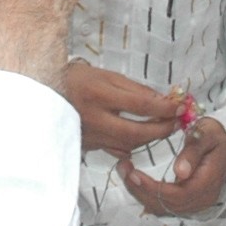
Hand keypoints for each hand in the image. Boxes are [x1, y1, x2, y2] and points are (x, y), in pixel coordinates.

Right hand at [58, 61, 182, 156]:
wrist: (45, 94)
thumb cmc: (78, 80)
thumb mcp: (106, 76)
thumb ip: (134, 89)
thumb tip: (162, 101)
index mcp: (98, 94)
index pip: (140, 105)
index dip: (164, 108)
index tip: (179, 107)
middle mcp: (94, 119)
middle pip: (136, 132)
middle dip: (161, 130)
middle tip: (175, 124)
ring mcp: (90, 136)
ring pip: (128, 145)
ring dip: (148, 138)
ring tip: (160, 128)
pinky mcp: (87, 146)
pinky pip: (115, 149)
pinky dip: (130, 145)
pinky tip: (138, 136)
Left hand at [120, 117, 225, 216]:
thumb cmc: (216, 136)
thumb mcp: (206, 135)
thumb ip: (193, 151)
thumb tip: (180, 172)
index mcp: (207, 183)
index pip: (176, 195)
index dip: (152, 188)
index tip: (133, 172)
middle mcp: (201, 199)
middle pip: (166, 205)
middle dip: (140, 190)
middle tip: (123, 168)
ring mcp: (194, 203)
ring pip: (162, 207)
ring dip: (140, 193)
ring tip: (125, 172)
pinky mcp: (186, 202)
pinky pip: (163, 205)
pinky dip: (146, 195)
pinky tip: (135, 181)